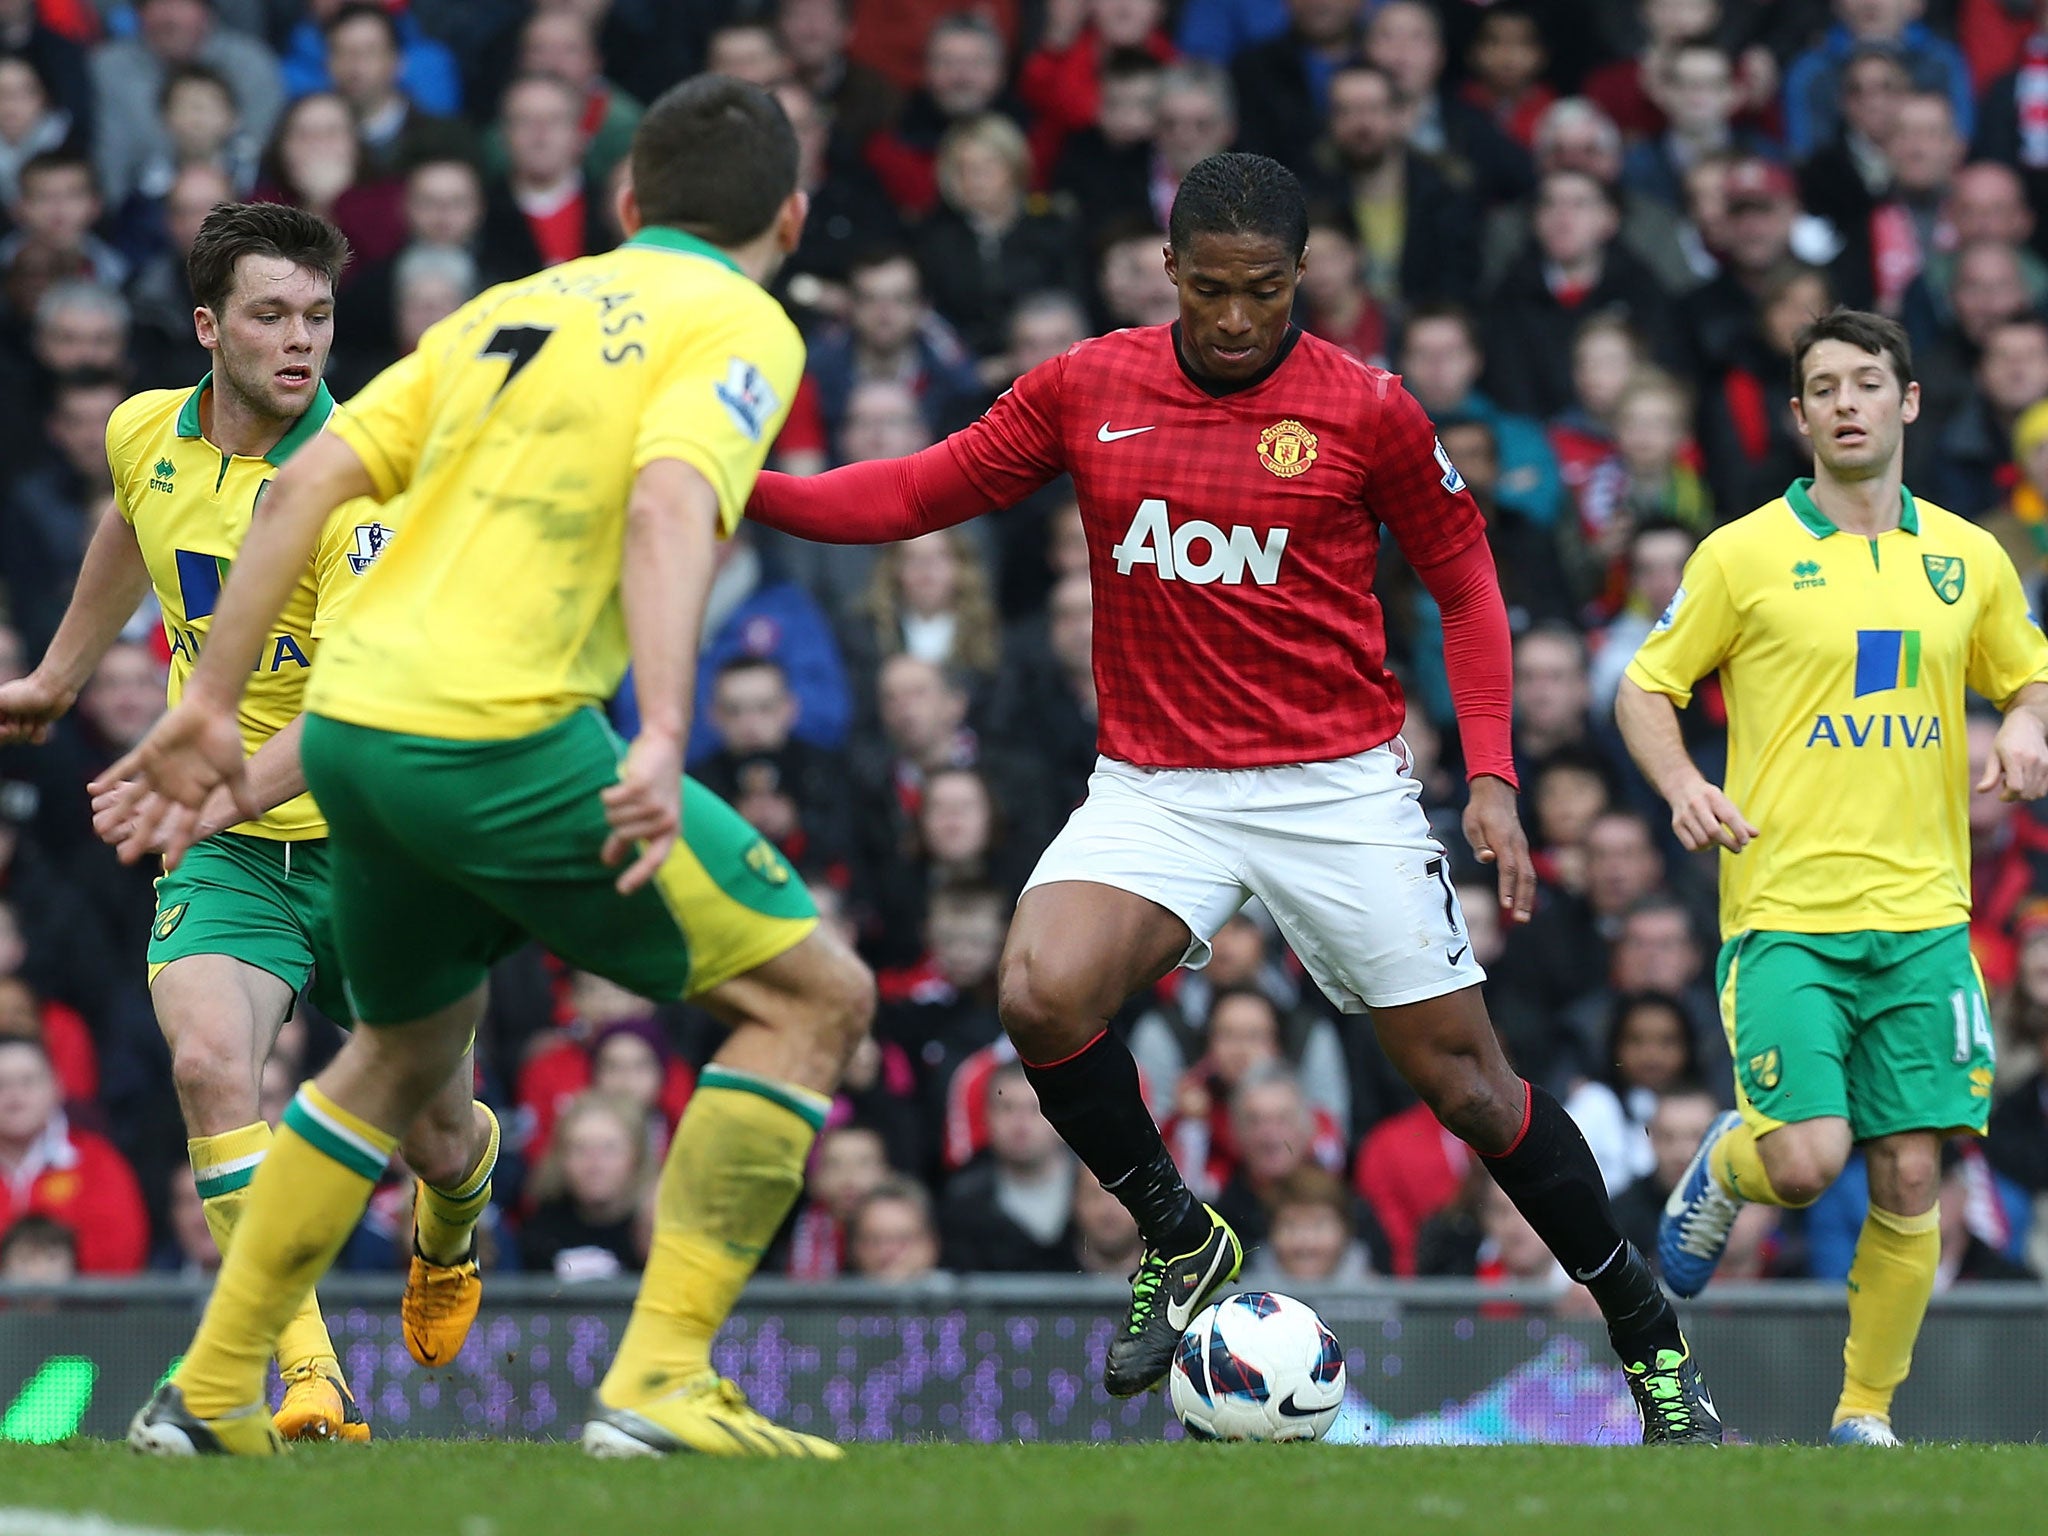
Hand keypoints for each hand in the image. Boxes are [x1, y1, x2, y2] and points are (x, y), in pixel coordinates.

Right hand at [0, 671, 74, 745]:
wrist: (54, 688)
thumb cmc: (25, 693)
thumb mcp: (1, 701)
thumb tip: (1, 726)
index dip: (1, 734)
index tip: (6, 728)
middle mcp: (5, 717)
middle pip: (6, 739)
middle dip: (16, 731)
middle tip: (22, 717)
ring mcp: (20, 721)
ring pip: (20, 739)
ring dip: (28, 729)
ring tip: (32, 716)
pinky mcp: (36, 724)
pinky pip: (34, 739)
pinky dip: (38, 734)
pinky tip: (40, 723)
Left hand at [93, 697, 253, 865]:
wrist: (212, 710)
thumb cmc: (225, 740)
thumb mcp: (235, 771)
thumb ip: (241, 794)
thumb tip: (258, 817)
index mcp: (194, 795)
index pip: (184, 825)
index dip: (178, 844)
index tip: (170, 866)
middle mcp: (173, 788)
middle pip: (152, 818)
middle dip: (139, 837)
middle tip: (124, 858)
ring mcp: (157, 772)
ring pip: (134, 798)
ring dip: (118, 812)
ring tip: (101, 829)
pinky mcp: (146, 754)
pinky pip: (125, 768)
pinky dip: (111, 777)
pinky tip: (95, 789)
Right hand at [600, 731, 682, 893]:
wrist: (665, 745)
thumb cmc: (654, 783)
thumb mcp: (646, 814)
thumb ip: (626, 840)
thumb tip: (608, 862)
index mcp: (671, 831)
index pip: (655, 860)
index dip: (638, 876)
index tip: (622, 890)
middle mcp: (666, 821)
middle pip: (621, 834)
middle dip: (616, 819)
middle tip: (630, 800)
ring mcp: (655, 804)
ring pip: (613, 817)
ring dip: (614, 804)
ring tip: (631, 789)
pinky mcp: (642, 787)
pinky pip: (609, 801)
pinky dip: (608, 793)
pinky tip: (623, 782)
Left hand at [1463, 774, 1535, 923]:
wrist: (1496, 793)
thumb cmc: (1480, 811)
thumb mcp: (1472, 824)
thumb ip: (1479, 843)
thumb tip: (1486, 858)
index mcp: (1503, 841)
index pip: (1508, 868)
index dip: (1507, 888)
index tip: (1505, 905)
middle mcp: (1517, 845)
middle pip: (1525, 876)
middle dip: (1523, 899)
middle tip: (1520, 919)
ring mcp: (1522, 847)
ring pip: (1529, 875)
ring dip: (1527, 896)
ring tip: (1522, 916)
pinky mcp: (1522, 848)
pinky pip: (1527, 870)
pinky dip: (1527, 887)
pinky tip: (1522, 900)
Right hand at [1669, 775, 1757, 851]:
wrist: (1682, 788)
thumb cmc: (1710, 799)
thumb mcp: (1725, 804)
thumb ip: (1740, 820)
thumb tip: (1755, 835)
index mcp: (1712, 796)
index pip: (1728, 816)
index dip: (1738, 831)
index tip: (1745, 842)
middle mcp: (1696, 805)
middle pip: (1713, 831)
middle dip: (1728, 843)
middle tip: (1738, 849)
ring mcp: (1684, 816)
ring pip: (1702, 840)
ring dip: (1714, 845)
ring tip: (1719, 842)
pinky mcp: (1677, 825)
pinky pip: (1691, 845)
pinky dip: (1701, 849)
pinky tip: (1706, 843)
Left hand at [1978, 710, 2047, 801]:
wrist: (2028, 725)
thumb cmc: (2006, 740)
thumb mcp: (1993, 755)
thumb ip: (1989, 775)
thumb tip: (1980, 791)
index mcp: (2015, 757)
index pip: (2015, 787)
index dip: (2007, 796)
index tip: (2000, 795)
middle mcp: (2032, 761)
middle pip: (2025, 793)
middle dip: (2013, 796)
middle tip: (2005, 784)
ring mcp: (2044, 764)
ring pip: (2035, 793)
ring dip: (2023, 794)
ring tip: (2015, 780)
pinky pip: (2044, 790)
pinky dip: (2033, 791)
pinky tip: (2025, 780)